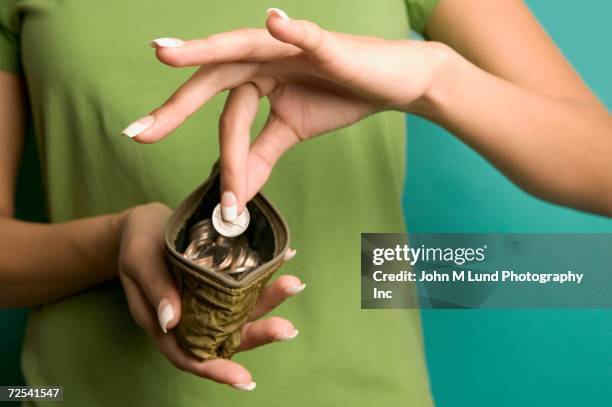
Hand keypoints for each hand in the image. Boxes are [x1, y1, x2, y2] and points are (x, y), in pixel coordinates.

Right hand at [118, 202, 303, 389]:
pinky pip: (246, 283)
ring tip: (293, 284)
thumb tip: (171, 322)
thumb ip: (155, 290)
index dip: (217, 370)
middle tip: (287, 329)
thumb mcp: (140, 261)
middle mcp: (194, 317)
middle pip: (228, 336)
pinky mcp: (222, 281)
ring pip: (243, 309)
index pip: (191, 356)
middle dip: (260, 334)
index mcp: (166, 324)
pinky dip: (266, 274)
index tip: (244, 379)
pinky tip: (284, 259)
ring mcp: (211, 299)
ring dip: (270, 301)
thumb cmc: (137, 243)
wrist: (147, 222)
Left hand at [122, 8, 451, 218]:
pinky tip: (273, 21)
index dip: (217, 157)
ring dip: (206, 49)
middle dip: (176, 105)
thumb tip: (234, 197)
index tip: (216, 201)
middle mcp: (264, 59)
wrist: (391, 86)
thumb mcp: (291, 133)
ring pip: (243, 48)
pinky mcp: (326, 45)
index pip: (223, 114)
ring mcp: (291, 48)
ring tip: (167, 53)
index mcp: (255, 79)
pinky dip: (291, 30)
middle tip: (139, 133)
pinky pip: (306, 36)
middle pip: (213, 78)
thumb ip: (259, 157)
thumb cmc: (340, 99)